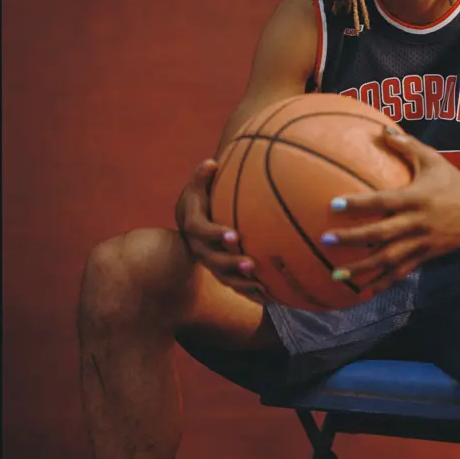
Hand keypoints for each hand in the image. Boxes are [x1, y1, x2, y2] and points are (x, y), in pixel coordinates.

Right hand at [176, 159, 263, 299]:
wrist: (192, 222)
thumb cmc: (200, 200)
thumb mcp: (197, 187)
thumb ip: (202, 176)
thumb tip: (211, 163)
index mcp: (194, 226)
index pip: (201, 231)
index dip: (216, 234)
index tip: (234, 235)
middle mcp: (200, 248)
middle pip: (213, 260)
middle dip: (231, 263)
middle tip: (251, 264)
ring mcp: (210, 262)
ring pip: (224, 277)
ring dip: (242, 282)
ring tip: (261, 284)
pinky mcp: (221, 271)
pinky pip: (234, 284)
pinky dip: (248, 291)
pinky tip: (267, 295)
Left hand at [321, 129, 459, 293]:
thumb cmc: (453, 181)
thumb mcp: (433, 159)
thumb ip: (407, 145)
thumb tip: (381, 130)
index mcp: (416, 197)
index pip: (383, 201)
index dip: (358, 204)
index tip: (333, 204)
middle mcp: (418, 222)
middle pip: (381, 233)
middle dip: (353, 239)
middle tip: (327, 241)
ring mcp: (423, 242)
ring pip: (390, 258)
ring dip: (363, 268)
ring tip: (338, 275)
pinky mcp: (428, 256)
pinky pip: (403, 272)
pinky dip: (384, 282)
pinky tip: (364, 290)